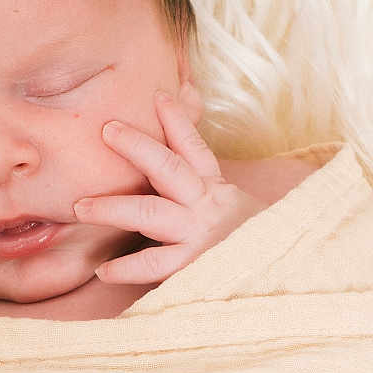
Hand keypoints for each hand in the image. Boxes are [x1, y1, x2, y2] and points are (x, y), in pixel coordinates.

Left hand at [73, 85, 263, 285]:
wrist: (293, 276)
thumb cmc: (260, 248)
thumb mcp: (242, 214)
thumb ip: (215, 198)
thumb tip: (195, 181)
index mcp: (217, 191)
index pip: (195, 149)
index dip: (177, 121)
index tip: (157, 96)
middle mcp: (207, 206)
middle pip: (169, 167)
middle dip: (137, 146)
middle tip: (106, 129)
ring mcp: (200, 235)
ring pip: (150, 213)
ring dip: (113, 207)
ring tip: (80, 206)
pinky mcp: (195, 266)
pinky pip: (155, 265)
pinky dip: (127, 268)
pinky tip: (103, 271)